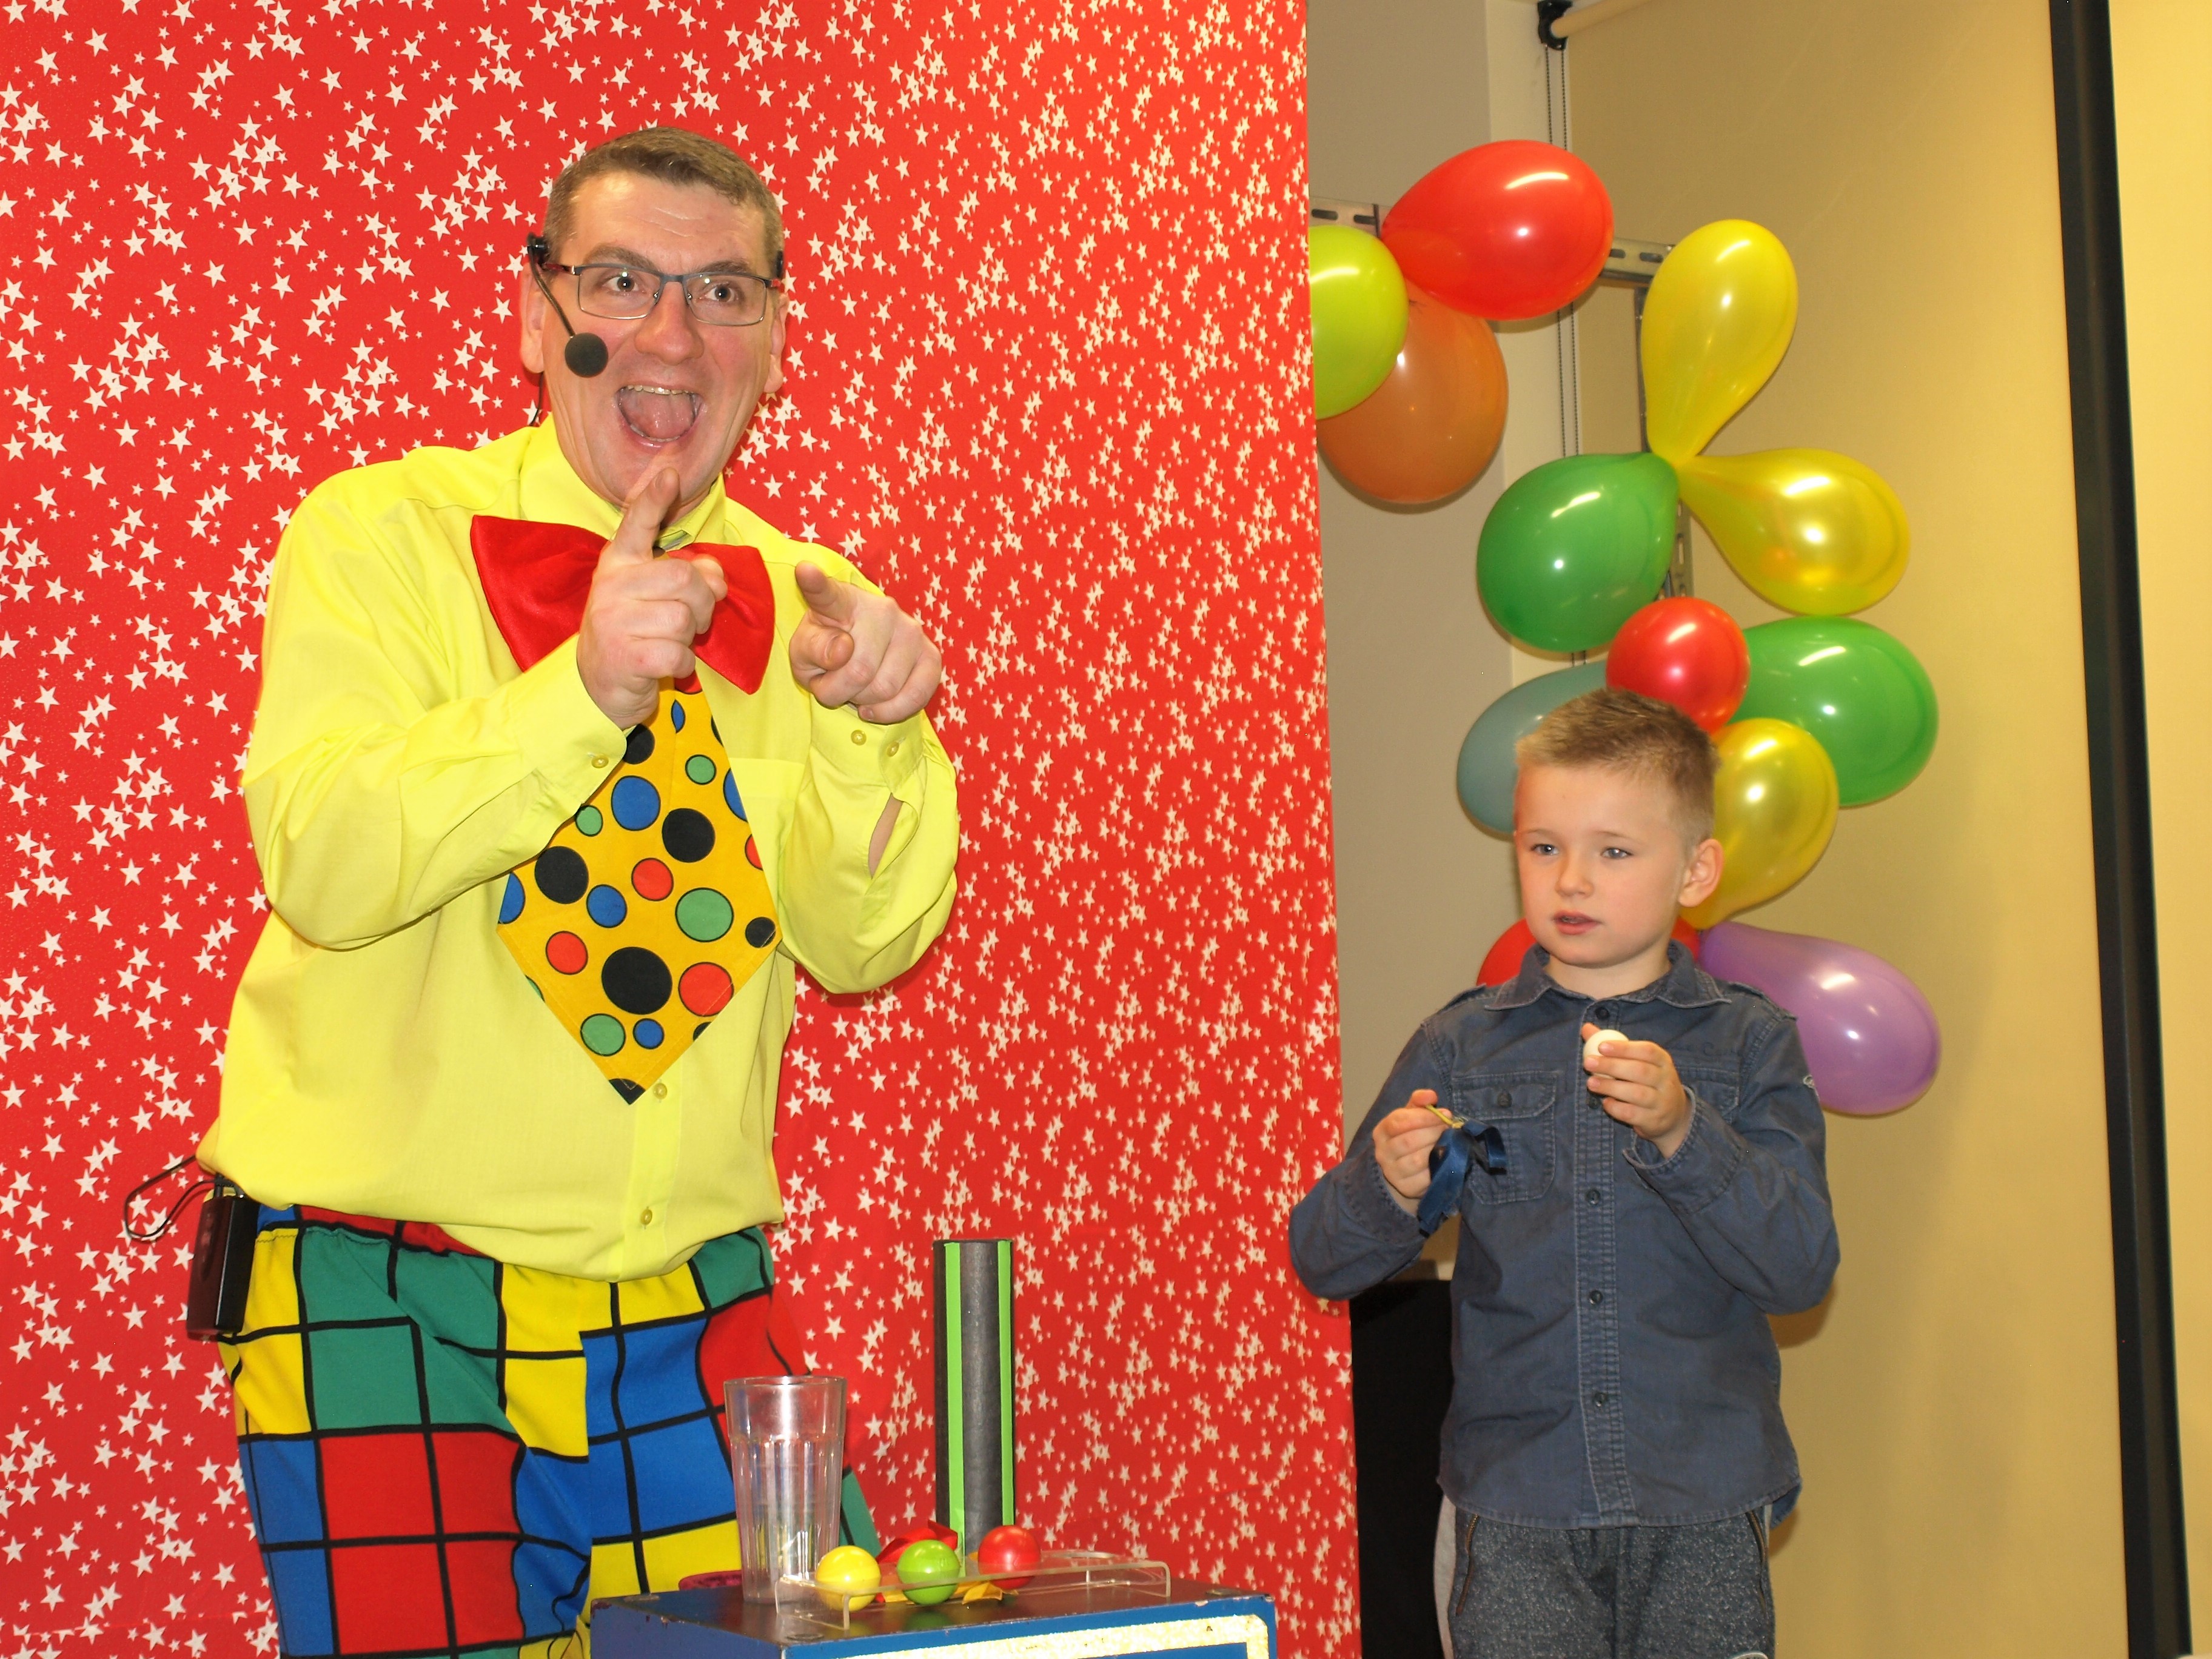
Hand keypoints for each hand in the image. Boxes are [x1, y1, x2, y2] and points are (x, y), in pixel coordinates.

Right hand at [577, 468, 728, 728]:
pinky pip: (678, 652)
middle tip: (692, 620)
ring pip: (684, 618)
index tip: (670, 472)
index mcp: (619, 564)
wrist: (597, 686)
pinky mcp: (623, 655)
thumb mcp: (656, 599)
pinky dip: (682, 664)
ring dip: (689, 637)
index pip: (636, 523)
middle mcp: (612, 585)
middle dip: (703, 604)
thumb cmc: (634, 634)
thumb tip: (717, 575)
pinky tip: (663, 664)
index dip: (654, 498)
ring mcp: (613, 619)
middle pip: (685, 579)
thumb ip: (688, 577)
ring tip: (667, 642)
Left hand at [789, 562, 942, 722]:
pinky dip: (890, 712)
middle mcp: (883, 609)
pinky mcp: (932, 655)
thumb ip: (814, 649)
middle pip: (860, 671)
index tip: (804, 571)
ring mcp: (911, 631)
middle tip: (834, 686)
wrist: (859, 658)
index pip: (827, 594)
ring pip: (886, 688)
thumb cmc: (827, 653)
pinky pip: (915, 697)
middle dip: (840, 692)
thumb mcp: (804, 654)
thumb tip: (844, 649)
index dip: (815, 584)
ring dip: (864, 702)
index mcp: (842, 602)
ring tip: (855, 690)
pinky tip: (874, 707)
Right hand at [1373, 1091, 1449, 1215]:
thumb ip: (1419, 1102)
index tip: (1443, 1114)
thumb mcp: (1412, 1117)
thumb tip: (1430, 1095)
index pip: (1397, 1122)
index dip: (1423, 1117)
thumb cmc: (1410, 1137)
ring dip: (1437, 1149)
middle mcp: (1382, 1153)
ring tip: (1448, 1142)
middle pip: (1408, 1141)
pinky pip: (1424, 1178)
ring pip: (1416, 1160)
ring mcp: (1392, 1173)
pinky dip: (1437, 1167)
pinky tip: (1444, 1159)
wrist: (1404, 1171)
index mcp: (1382, 1132)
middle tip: (1449, 1128)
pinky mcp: (1406, 1188)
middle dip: (1433, 1132)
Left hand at [1582, 1023, 1691, 1158]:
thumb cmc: (1648, 1081)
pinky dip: (1616, 1108)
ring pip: (1637, 1094)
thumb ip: (1614, 1046)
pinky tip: (1606, 1102)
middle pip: (1640, 1071)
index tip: (1601, 1046)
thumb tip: (1587, 1028)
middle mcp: (1666, 1080)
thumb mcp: (1638, 1062)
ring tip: (1591, 1083)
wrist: (1673, 1116)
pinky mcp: (1654, 1121)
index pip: (1647, 1051)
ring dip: (1611, 1087)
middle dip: (1612, 1066)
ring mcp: (1662, 1102)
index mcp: (1663, 1061)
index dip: (1624, 1048)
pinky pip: (1633, 1114)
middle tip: (1588, 1063)